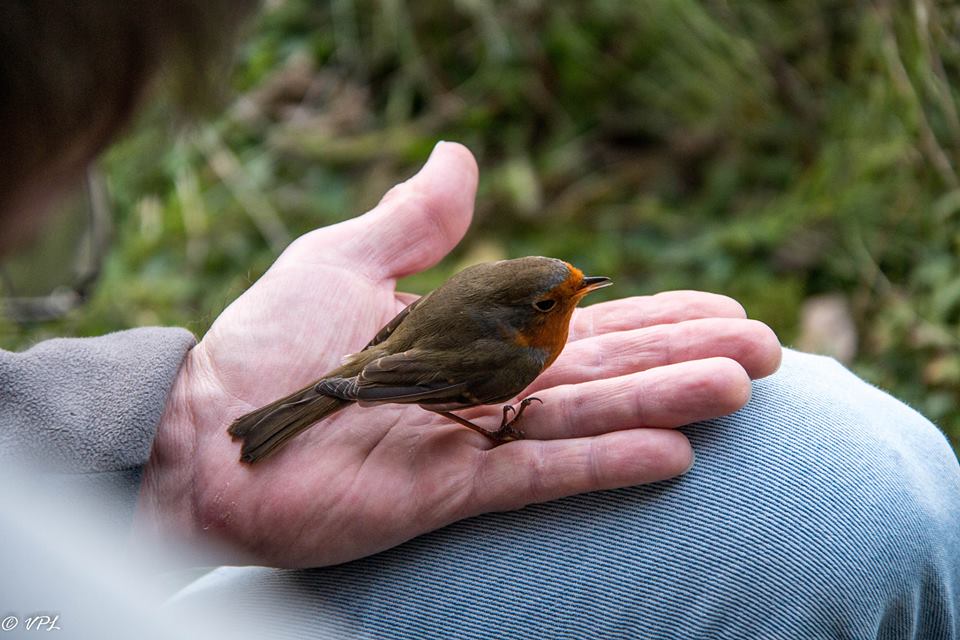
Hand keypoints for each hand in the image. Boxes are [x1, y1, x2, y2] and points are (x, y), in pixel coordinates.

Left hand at [134, 142, 781, 567]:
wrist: (206, 431)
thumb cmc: (266, 344)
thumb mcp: (343, 259)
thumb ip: (414, 221)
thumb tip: (462, 153)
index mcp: (469, 336)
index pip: (579, 320)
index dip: (649, 313)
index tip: (718, 304)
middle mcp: (485, 388)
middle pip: (602, 367)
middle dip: (683, 355)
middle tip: (767, 349)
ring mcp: (474, 440)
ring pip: (587, 413)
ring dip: (666, 399)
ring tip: (741, 386)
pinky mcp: (452, 489)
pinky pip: (541, 472)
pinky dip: (605, 461)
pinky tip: (674, 453)